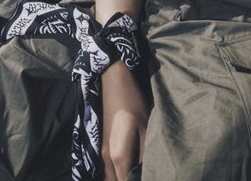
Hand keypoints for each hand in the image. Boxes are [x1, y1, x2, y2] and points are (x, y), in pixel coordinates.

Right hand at [101, 61, 148, 180]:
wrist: (113, 80)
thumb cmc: (132, 101)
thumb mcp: (145, 128)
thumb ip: (145, 155)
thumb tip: (148, 172)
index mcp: (118, 155)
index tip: (150, 178)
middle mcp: (105, 157)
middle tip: (143, 176)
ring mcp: (101, 151)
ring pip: (109, 178)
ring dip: (121, 178)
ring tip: (136, 173)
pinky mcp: (101, 145)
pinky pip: (107, 170)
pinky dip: (116, 174)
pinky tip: (128, 168)